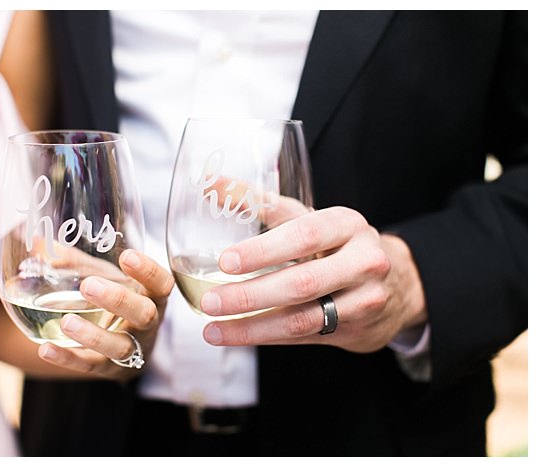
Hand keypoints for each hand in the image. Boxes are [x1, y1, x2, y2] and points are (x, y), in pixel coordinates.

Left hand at [37, 249, 173, 380]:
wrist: (117, 344)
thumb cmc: (113, 300)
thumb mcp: (104, 278)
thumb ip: (77, 261)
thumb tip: (35, 242)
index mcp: (151, 297)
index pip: (162, 284)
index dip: (149, 272)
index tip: (127, 257)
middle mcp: (146, 325)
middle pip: (144, 314)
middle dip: (118, 300)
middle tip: (88, 285)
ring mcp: (130, 350)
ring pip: (120, 346)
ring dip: (94, 335)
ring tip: (67, 321)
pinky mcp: (108, 369)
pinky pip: (90, 366)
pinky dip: (67, 358)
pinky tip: (45, 348)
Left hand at [200, 206, 427, 352]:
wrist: (396, 283)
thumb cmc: (338, 245)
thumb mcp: (310, 219)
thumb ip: (264, 204)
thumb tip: (213, 183)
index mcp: (346, 224)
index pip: (304, 235)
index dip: (263, 250)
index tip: (226, 262)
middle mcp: (362, 261)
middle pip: (302, 282)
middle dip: (251, 295)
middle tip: (211, 301)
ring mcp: (363, 299)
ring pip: (302, 318)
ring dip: (252, 325)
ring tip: (213, 327)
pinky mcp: (354, 330)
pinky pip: (303, 336)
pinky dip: (265, 336)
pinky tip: (236, 334)